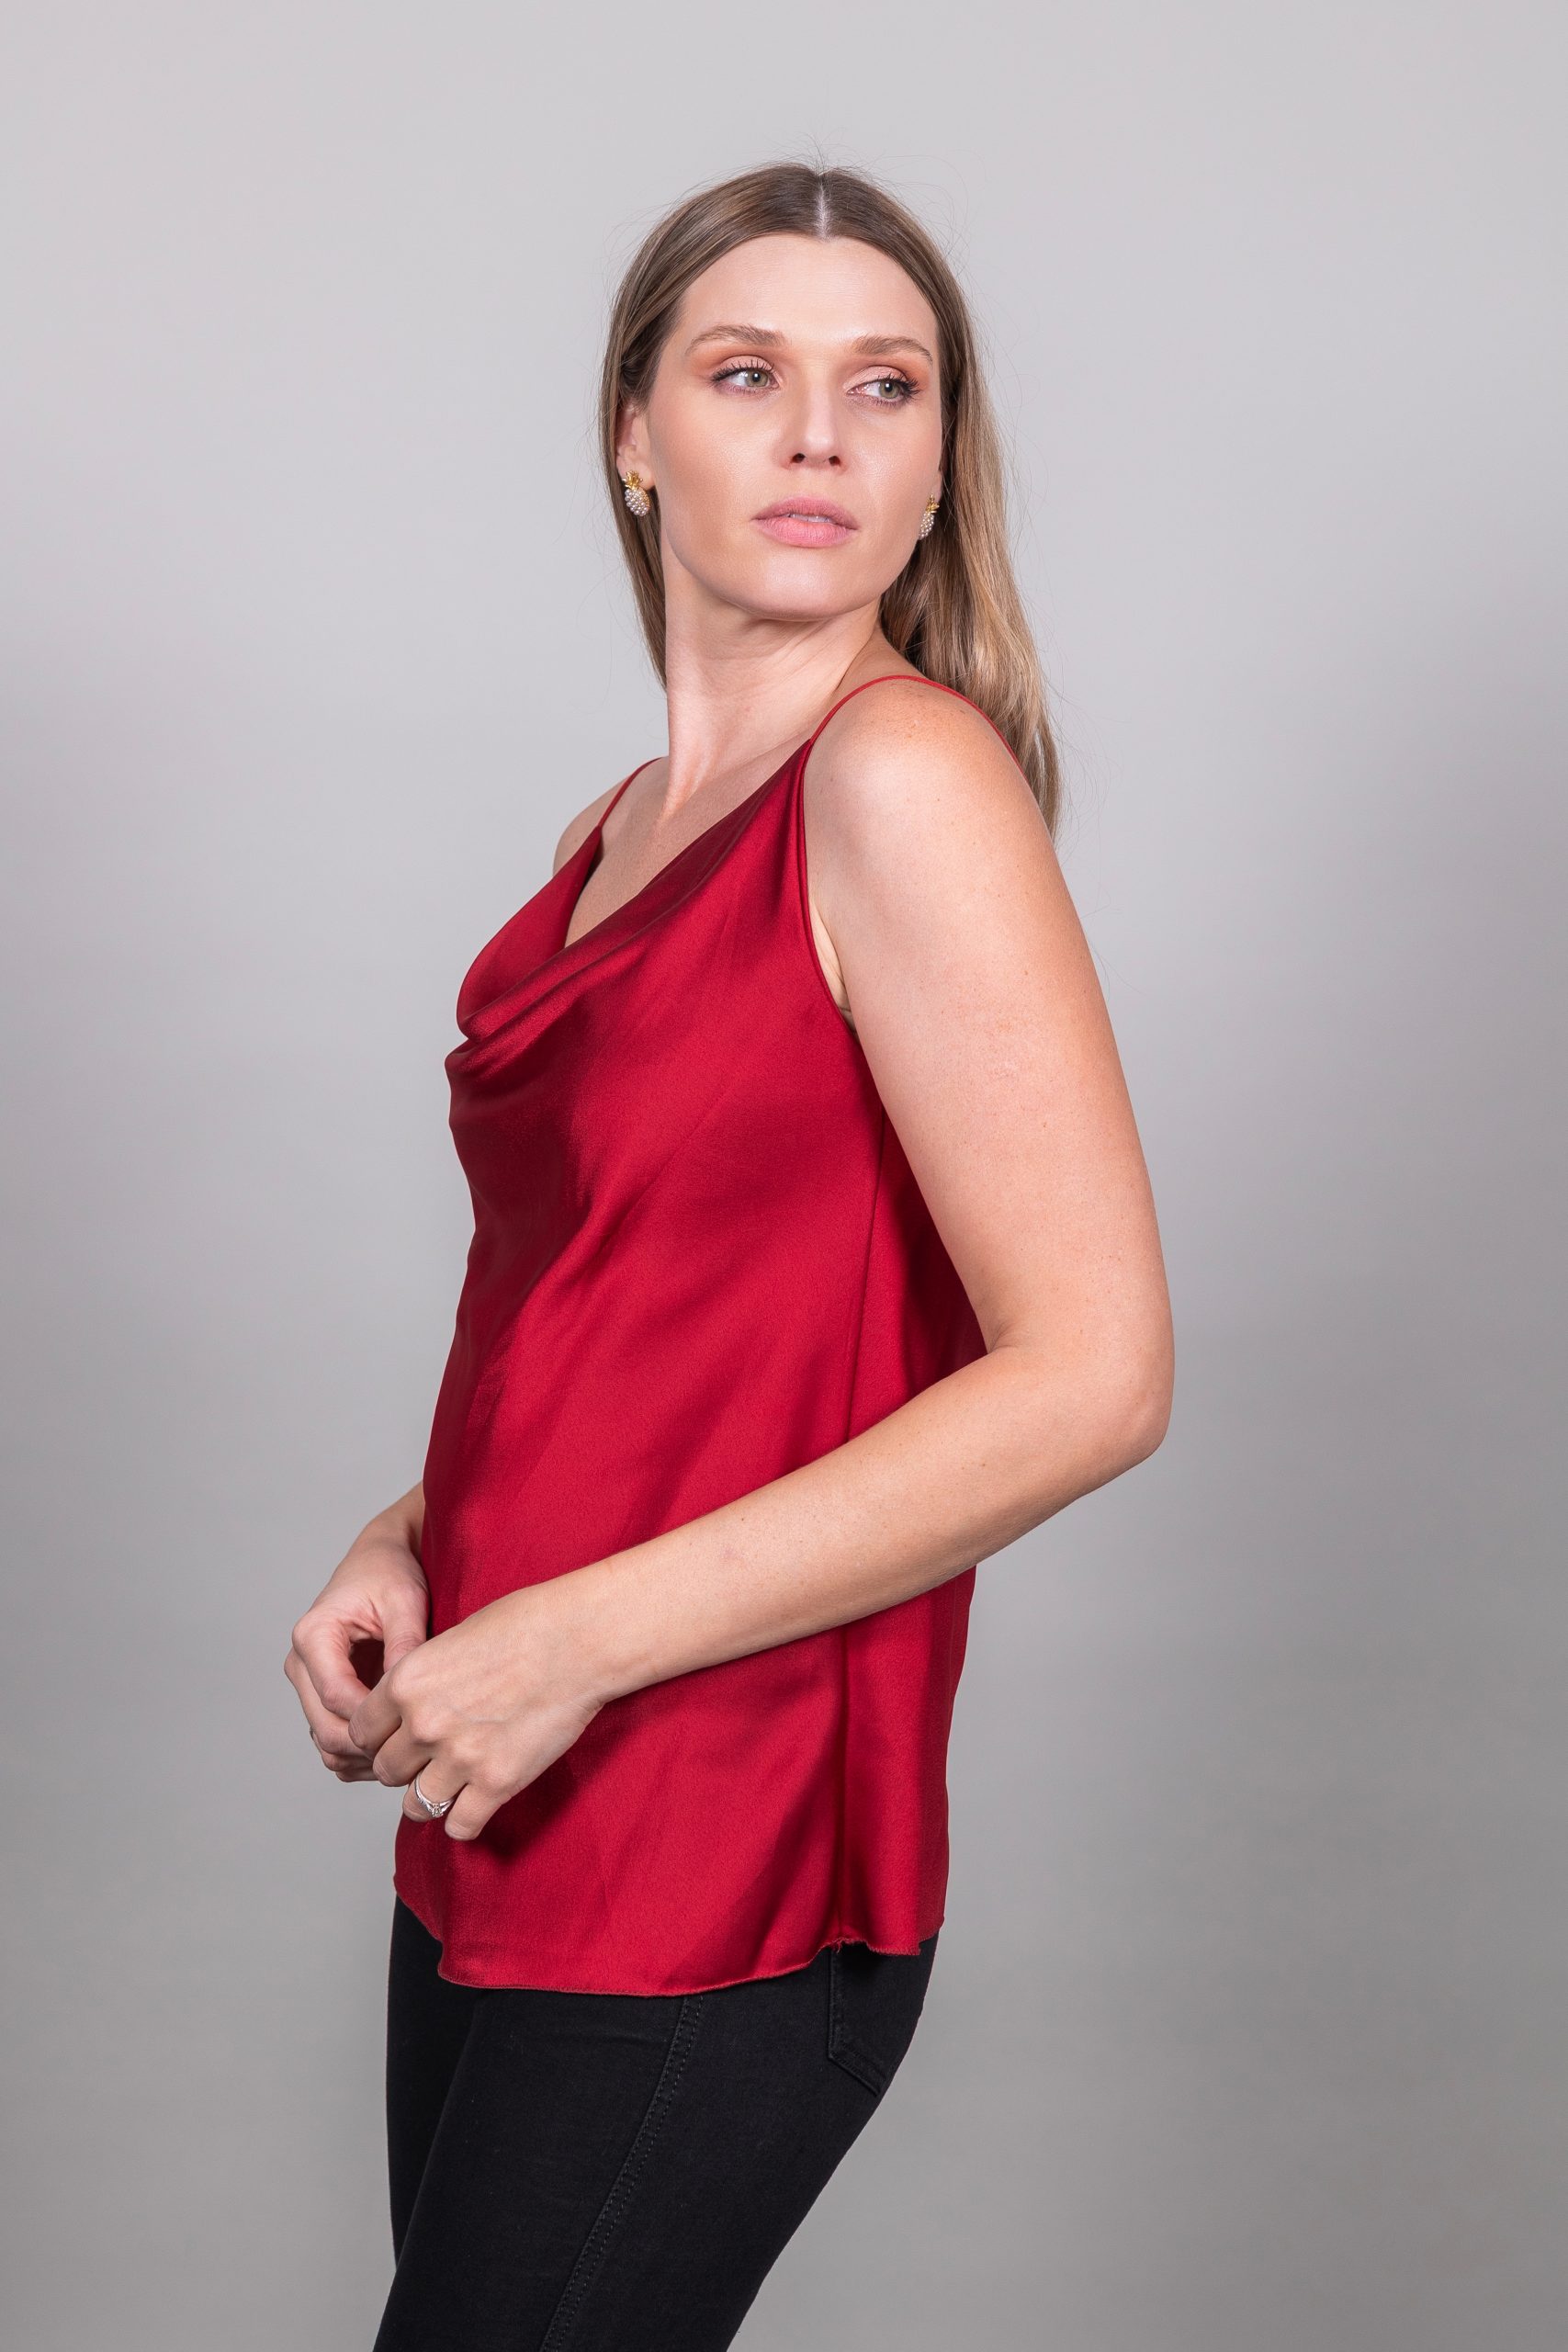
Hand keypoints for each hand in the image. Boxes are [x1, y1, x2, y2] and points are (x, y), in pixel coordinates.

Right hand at [285, 1532, 429, 1783]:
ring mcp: (307, 1685)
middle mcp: (300, 1664)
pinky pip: (332, 1742)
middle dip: (372, 1745)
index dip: (376, 1720)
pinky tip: (396, 1743)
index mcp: (313, 1636)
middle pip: (326, 1730)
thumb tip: (407, 1694)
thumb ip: (405, 1643)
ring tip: (411, 1748)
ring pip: (326, 1744)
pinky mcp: (320, 1697)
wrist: (380, 1560)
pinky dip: (360, 1754)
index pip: (337, 1697)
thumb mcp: (405, 1599)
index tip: (417, 1723)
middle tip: (419, 1747)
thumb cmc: (390, 1573)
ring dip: (365, 1757)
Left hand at [347, 1581, 605, 1841]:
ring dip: (430, 1797)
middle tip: (430, 1757)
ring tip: (452, 1783)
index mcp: (406, 1683)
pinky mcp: (497, 1783)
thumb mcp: (450, 1640)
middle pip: (385, 1770)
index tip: (398, 1736)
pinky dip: (466, 1818)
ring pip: (415, 1806)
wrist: (578, 1640)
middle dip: (405, 1766)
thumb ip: (420, 1681)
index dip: (379, 1736)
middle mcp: (424, 1723)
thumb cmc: (524, 1627)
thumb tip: (408, 1710)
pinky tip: (479, 1800)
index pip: (360, 1732)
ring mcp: (459, 1757)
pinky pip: (459, 1825)